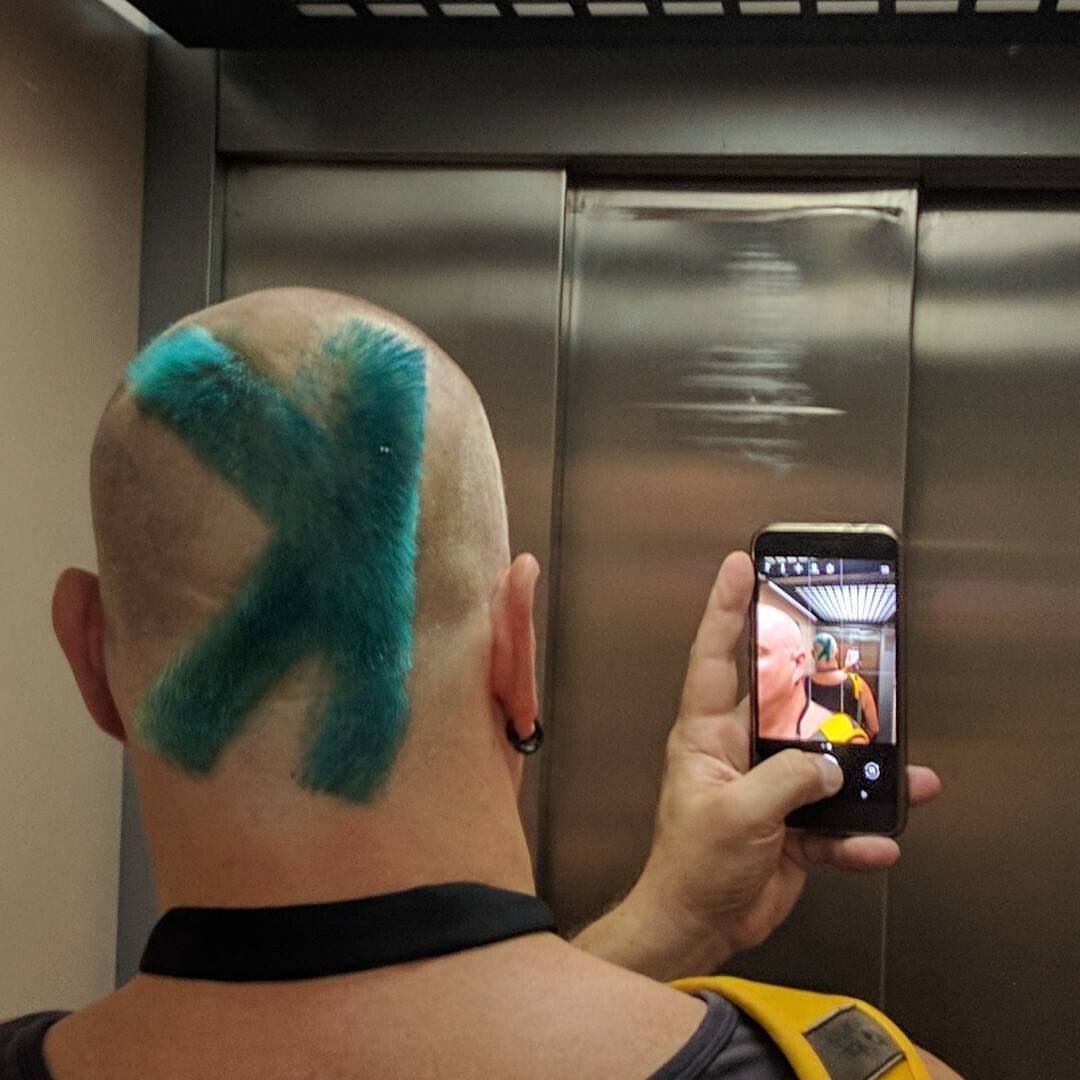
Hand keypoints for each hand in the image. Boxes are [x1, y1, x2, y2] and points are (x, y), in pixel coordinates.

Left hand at [573, 552, 940, 980]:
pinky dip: (861, 834)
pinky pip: (837, 820)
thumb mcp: (735, 817)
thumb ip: (785, 783)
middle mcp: (740, 749)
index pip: (716, 657)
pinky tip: (879, 843)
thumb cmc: (691, 865)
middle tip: (857, 655)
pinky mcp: (793, 824)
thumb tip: (828, 766)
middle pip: (787, 699)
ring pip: (825, 761)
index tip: (740, 565)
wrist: (700, 924)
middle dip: (822, 681)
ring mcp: (770, 785)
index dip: (728, 609)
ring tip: (907, 771)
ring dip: (864, 769)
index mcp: (708, 733)